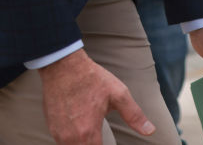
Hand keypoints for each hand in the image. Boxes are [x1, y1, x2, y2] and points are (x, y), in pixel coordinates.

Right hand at [39, 49, 154, 144]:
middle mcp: (70, 138)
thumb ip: (134, 115)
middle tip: (103, 139)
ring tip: (94, 137)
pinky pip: (62, 142)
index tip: (109, 144)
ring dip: (84, 144)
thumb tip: (150, 131)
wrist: (63, 66)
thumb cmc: (92, 78)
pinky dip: (73, 141)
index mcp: (88, 132)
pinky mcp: (51, 126)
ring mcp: (58, 133)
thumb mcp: (118, 94)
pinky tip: (81, 131)